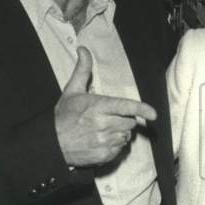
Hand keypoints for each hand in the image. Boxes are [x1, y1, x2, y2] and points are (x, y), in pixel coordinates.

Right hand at [54, 47, 156, 166]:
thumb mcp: (71, 91)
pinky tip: (101, 140)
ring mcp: (104, 142)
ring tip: (104, 129)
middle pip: (130, 122)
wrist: (52, 143)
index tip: (153, 114)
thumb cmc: (64, 116)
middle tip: (110, 118)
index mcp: (98, 107)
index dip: (141, 109)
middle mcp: (103, 125)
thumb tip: (83, 49)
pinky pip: (120, 149)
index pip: (125, 107)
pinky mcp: (104, 155)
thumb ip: (82, 70)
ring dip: (120, 133)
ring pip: (127, 136)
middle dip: (125, 119)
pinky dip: (114, 145)